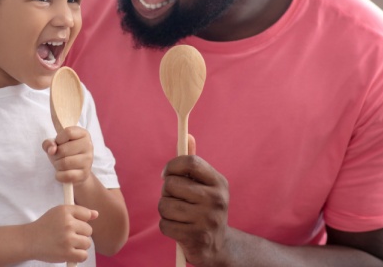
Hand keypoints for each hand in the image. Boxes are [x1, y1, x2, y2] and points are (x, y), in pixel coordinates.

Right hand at [27, 204, 98, 262]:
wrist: (29, 240)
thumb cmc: (45, 226)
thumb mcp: (59, 212)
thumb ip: (78, 212)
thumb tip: (96, 214)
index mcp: (65, 211)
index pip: (86, 214)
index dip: (81, 221)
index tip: (72, 225)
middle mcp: (67, 224)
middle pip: (89, 230)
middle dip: (81, 234)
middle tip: (68, 236)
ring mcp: (68, 239)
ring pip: (87, 243)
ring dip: (80, 246)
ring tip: (67, 244)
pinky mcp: (67, 253)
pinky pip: (83, 255)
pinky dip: (78, 256)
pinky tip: (69, 252)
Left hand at [42, 126, 93, 184]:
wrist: (76, 169)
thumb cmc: (66, 152)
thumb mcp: (56, 143)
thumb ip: (49, 143)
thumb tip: (52, 150)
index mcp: (83, 134)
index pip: (68, 132)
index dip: (58, 139)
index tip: (59, 143)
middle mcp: (88, 146)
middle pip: (63, 150)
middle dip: (55, 155)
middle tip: (58, 156)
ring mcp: (88, 161)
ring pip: (64, 163)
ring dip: (57, 165)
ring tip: (60, 164)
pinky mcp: (85, 174)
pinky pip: (67, 175)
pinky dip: (59, 175)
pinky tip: (62, 172)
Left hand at [159, 133, 230, 265]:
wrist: (217, 246)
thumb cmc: (204, 209)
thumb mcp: (205, 185)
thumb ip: (194, 164)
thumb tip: (187, 136)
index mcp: (219, 183)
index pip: (190, 162)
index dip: (172, 166)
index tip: (167, 174)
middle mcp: (216, 200)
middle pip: (170, 184)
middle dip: (166, 192)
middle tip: (176, 199)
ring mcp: (207, 220)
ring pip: (164, 205)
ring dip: (165, 211)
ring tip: (178, 215)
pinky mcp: (195, 237)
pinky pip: (164, 225)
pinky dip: (166, 227)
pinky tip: (179, 229)